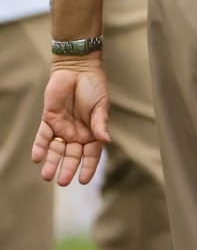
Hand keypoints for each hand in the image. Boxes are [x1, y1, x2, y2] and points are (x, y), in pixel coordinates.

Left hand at [31, 59, 109, 185]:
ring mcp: (62, 127)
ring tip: (47, 176)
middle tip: (63, 181)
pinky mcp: (49, 119)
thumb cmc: (94, 86)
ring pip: (55, 149)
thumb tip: (106, 140)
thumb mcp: (101, 105)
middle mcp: (76, 133)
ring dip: (51, 162)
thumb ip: (100, 123)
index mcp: (92, 132)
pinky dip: (40, 146)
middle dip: (67, 168)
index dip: (88, 167)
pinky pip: (43, 136)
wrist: (78, 68)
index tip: (84, 180)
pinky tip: (37, 157)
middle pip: (72, 155)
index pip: (91, 154)